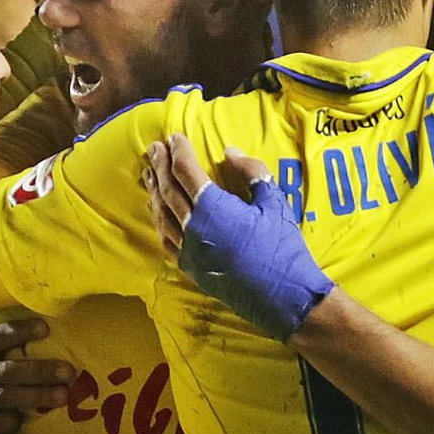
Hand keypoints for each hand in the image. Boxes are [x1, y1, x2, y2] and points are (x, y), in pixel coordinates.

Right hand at [0, 316, 75, 433]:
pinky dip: (9, 420)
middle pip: (8, 370)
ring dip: (35, 396)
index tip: (46, 329)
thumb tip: (25, 326)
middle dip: (40, 371)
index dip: (21, 333)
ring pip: (5, 396)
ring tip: (62, 396)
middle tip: (69, 373)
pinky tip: (23, 419)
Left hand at [145, 133, 333, 341]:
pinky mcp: (192, 269)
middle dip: (160, 166)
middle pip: (168, 190)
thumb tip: (229, 152)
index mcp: (214, 207)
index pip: (186, 171)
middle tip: (153, 148)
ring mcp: (189, 251)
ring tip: (149, 175)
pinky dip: (158, 222)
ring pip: (162, 215)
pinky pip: (166, 241)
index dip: (179, 151)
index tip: (174, 136)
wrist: (284, 297)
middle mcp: (194, 228)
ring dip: (154, 192)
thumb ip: (252, 173)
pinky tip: (156, 213)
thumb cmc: (283, 247)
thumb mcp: (275, 203)